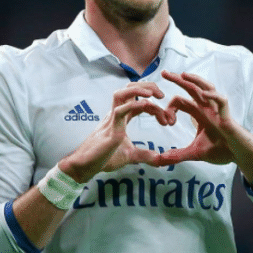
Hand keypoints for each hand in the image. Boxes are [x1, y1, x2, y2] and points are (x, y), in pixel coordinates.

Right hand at [59, 81, 173, 182]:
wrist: (86, 166)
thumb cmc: (104, 158)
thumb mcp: (130, 155)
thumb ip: (144, 155)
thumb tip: (159, 158)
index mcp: (121, 117)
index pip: (137, 100)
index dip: (153, 103)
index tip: (166, 118)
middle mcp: (116, 114)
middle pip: (129, 89)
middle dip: (146, 86)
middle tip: (162, 95)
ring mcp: (112, 120)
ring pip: (121, 93)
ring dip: (138, 90)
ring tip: (153, 94)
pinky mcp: (110, 129)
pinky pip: (120, 110)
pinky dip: (133, 105)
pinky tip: (146, 106)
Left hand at [156, 71, 236, 165]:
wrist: (240, 156)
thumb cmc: (222, 150)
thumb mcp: (195, 153)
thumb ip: (178, 155)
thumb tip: (159, 160)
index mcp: (199, 114)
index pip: (181, 101)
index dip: (170, 107)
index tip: (166, 122)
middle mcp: (207, 108)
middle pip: (192, 88)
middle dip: (178, 80)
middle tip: (164, 73)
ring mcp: (217, 111)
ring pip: (207, 88)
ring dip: (196, 80)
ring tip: (183, 75)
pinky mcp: (227, 117)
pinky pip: (222, 101)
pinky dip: (213, 96)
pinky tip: (204, 94)